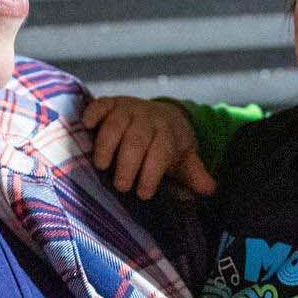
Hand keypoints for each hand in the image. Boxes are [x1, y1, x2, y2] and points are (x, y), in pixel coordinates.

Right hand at [83, 96, 215, 198]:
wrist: (164, 114)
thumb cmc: (170, 144)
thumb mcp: (185, 158)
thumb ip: (194, 174)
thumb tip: (210, 189)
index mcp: (168, 132)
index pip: (161, 151)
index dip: (151, 173)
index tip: (143, 194)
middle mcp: (149, 118)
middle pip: (137, 139)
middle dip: (128, 163)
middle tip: (121, 186)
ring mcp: (129, 109)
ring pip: (117, 123)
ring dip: (107, 144)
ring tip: (101, 166)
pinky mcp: (111, 103)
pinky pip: (101, 104)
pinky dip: (93, 113)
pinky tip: (87, 126)